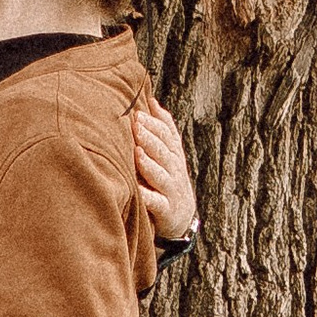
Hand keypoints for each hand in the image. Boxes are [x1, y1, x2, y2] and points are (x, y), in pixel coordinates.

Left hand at [134, 99, 197, 246]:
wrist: (181, 217)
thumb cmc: (167, 178)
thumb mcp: (169, 152)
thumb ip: (163, 128)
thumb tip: (151, 100)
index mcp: (174, 154)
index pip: (167, 135)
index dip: (154, 123)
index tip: (138, 113)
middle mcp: (175, 170)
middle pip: (164, 151)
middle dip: (150, 138)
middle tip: (135, 125)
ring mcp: (172, 190)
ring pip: (161, 175)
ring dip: (149, 164)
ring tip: (137, 153)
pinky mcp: (167, 210)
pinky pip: (157, 203)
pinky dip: (147, 197)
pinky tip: (136, 190)